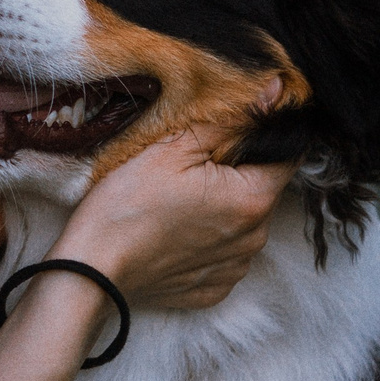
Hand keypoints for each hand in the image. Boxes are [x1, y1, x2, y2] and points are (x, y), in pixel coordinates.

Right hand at [51, 124, 294, 309]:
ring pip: (243, 223)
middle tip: (192, 167)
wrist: (91, 268)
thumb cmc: (128, 203)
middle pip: (262, 189)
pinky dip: (206, 241)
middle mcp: (255, 238)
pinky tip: (175, 233)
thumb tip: (276, 92)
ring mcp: (234, 267)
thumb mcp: (175, 148)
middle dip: (237, 173)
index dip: (267, 137)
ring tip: (179, 202)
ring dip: (223, 208)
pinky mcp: (213, 288)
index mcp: (253, 199)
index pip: (288, 156)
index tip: (238, 132)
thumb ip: (231, 120)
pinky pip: (223, 255)